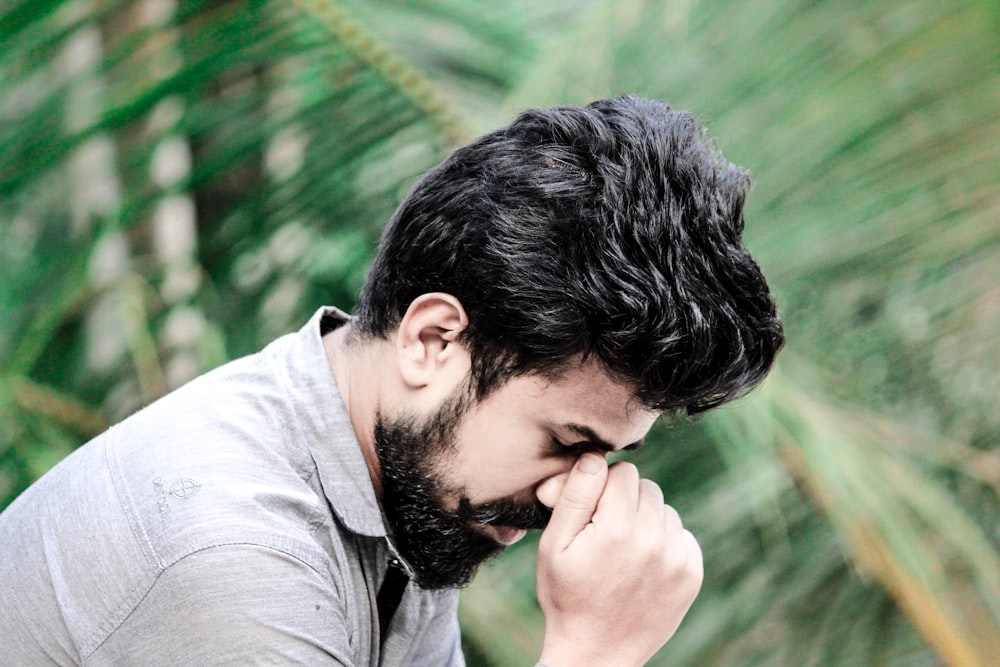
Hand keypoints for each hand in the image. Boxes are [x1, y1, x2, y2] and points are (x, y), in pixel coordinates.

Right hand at [535, 453, 702, 666]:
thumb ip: (575, 495)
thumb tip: (595, 456)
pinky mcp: (692, 574)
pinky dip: (664, 542)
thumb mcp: (553, 544)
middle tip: (605, 533)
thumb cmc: (567, 594)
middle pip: (646, 487)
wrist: (597, 653)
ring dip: (646, 521)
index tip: (591, 512)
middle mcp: (653, 541)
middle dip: (625, 501)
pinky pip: (681, 535)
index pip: (622, 472)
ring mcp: (677, 559)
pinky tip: (643, 566)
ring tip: (623, 552)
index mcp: (616, 529)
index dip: (602, 486)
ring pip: (664, 510)